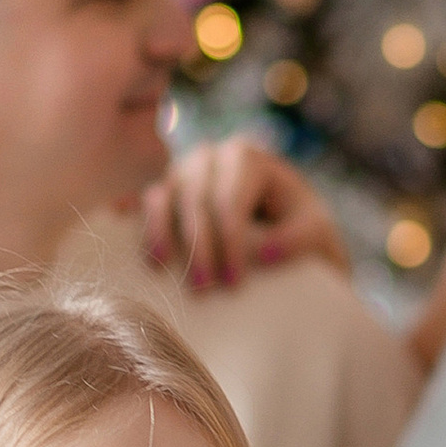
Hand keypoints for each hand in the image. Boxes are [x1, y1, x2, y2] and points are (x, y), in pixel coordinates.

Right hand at [138, 138, 348, 289]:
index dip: (230, 242)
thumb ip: (300, 238)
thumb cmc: (301, 231)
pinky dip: (133, 217)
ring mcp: (181, 172)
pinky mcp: (162, 193)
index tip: (235, 283)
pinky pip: (142, 201)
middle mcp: (210, 157)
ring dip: (160, 234)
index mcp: (248, 158)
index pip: (231, 199)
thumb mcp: (317, 233)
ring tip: (161, 269)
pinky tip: (128, 237)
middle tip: (203, 289)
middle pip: (194, 198)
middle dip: (198, 246)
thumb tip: (266, 253)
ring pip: (161, 195)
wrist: (284, 232)